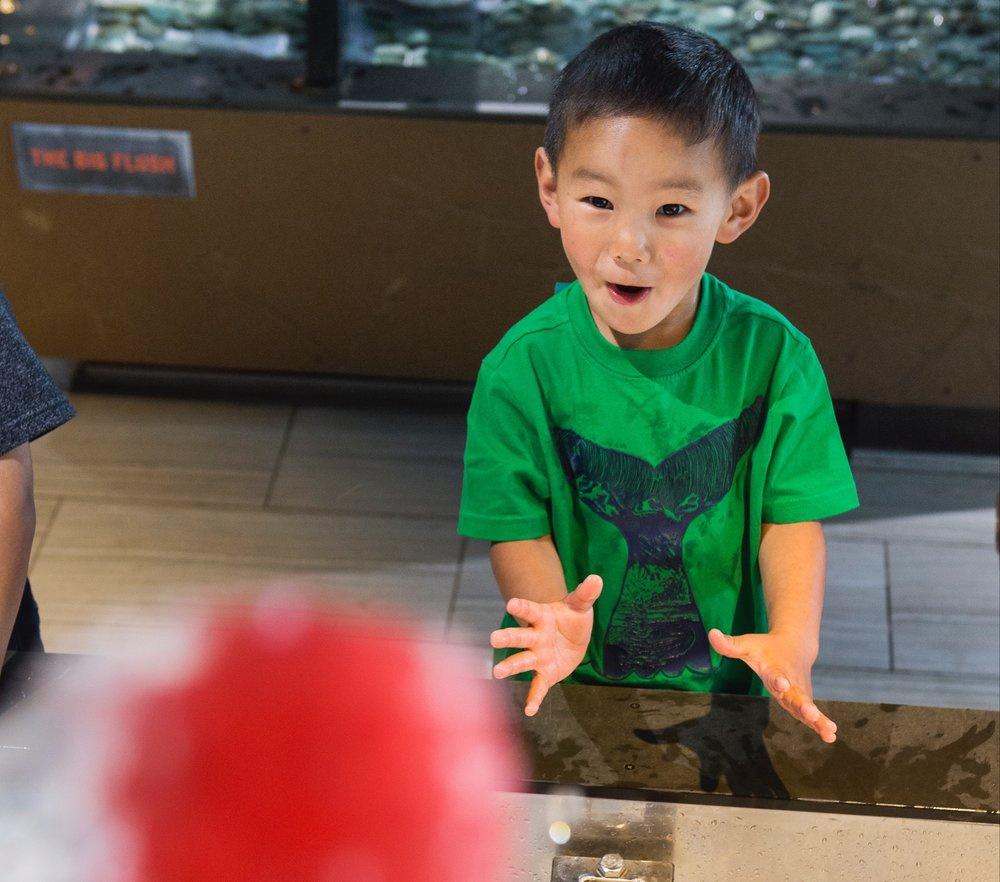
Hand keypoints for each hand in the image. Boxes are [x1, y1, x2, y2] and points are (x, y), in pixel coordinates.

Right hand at [490, 574, 601, 716]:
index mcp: (542, 617)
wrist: (572, 638)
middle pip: (521, 637)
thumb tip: (597, 578)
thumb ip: (586, 594)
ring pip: (523, 661)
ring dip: (511, 666)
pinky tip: (529, 711)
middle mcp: (536, 637)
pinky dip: (534, 698)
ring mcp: (539, 656)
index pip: (531, 610)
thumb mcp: (580, 606)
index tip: (511, 604)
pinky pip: (539, 686)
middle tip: (493, 638)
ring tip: (497, 672)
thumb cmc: (572, 618)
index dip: (522, 607)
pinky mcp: (546, 673)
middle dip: (508, 637)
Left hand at [708, 628, 837, 743]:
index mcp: (775, 669)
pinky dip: (820, 724)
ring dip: (817, 719)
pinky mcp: (804, 701)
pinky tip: (830, 737)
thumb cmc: (766, 648)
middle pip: (797, 695)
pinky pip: (812, 715)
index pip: (776, 675)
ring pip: (807, 707)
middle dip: (803, 704)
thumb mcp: (747, 645)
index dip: (778, 679)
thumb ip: (730, 644)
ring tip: (830, 731)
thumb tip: (711, 634)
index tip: (782, 683)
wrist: (794, 646)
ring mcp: (799, 693)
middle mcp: (790, 683)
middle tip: (811, 712)